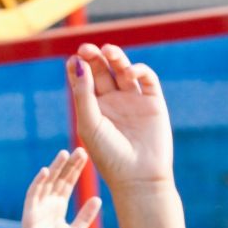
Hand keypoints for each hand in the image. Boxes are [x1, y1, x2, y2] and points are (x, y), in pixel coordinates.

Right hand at [21, 148, 101, 227]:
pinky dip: (38, 183)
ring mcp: (37, 208)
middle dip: (68, 165)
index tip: (86, 156)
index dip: (75, 170)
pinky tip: (46, 171)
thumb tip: (98, 199)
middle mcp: (47, 204)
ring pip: (46, 184)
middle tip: (80, 150)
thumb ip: (85, 216)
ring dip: (54, 168)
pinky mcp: (28, 215)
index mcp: (58, 207)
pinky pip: (32, 195)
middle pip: (58, 180)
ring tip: (64, 154)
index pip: (67, 184)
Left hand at [68, 45, 172, 190]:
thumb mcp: (89, 124)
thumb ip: (83, 93)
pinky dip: (139, 70)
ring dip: (115, 56)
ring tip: (108, 51)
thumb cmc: (109, 156)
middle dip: (94, 56)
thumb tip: (79, 61)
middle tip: (87, 49)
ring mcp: (134, 101)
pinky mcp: (153, 103)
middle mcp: (113, 102)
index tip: (74, 60)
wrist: (139, 178)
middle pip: (102, 69)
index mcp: (94, 108)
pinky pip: (147, 78)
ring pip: (123, 69)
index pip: (84, 78)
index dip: (79, 65)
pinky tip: (129, 73)